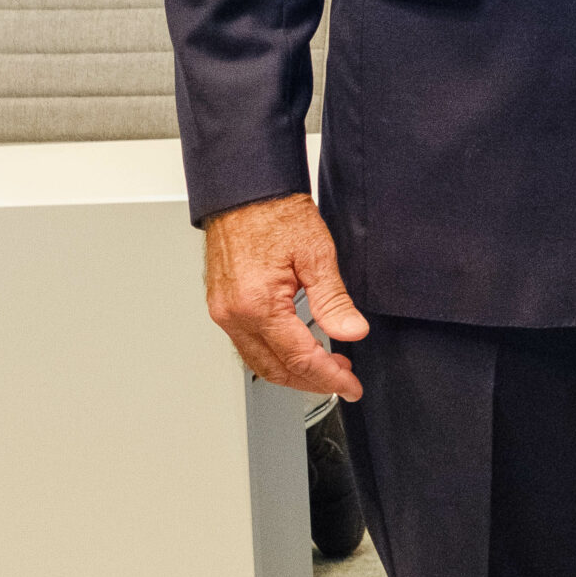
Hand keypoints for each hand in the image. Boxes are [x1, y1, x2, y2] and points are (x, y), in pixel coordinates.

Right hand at [202, 192, 367, 399]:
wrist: (244, 190)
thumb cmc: (274, 212)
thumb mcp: (317, 254)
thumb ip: (334, 300)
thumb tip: (352, 332)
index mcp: (257, 305)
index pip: (299, 358)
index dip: (329, 377)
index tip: (351, 385)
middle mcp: (233, 315)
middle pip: (275, 368)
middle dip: (311, 381)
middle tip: (343, 380)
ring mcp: (224, 312)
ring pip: (259, 361)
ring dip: (293, 371)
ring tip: (327, 366)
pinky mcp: (222, 305)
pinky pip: (247, 344)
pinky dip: (274, 355)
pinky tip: (297, 348)